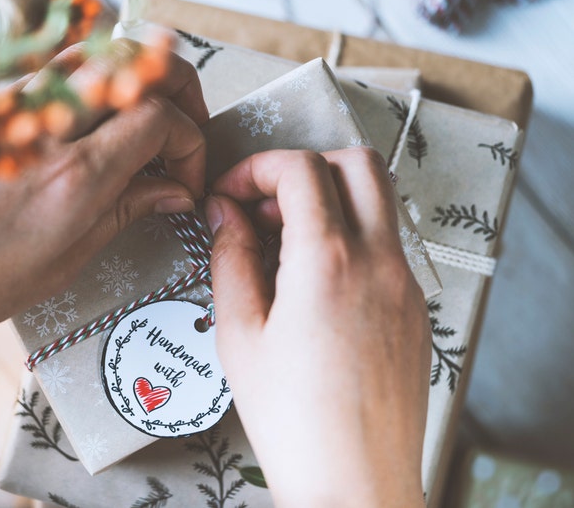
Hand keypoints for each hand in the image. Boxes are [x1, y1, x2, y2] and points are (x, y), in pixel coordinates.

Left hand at [0, 39, 208, 367]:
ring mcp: (11, 107)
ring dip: (133, 81)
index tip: (187, 177)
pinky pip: (53, 74)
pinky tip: (88, 134)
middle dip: (179, 91)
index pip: (162, 117)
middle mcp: (45, 127)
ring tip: (141, 129)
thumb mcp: (64, 262)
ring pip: (96, 55)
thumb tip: (172, 191)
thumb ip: (126, 212)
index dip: (192, 143)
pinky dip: (89, 89)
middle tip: (181, 134)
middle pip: (137, 63)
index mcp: (73, 175)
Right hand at [205, 148, 429, 506]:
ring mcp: (405, 285)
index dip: (257, 168)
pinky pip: (386, 247)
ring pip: (379, 203)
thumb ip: (229, 258)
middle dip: (304, 169)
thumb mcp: (239, 334)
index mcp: (327, 261)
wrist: (353, 482)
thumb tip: (224, 213)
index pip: (300, 170)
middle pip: (357, 164)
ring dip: (330, 202)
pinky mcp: (415, 311)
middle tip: (264, 206)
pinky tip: (313, 287)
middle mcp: (378, 262)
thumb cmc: (293, 420)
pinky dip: (350, 240)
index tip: (231, 194)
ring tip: (283, 248)